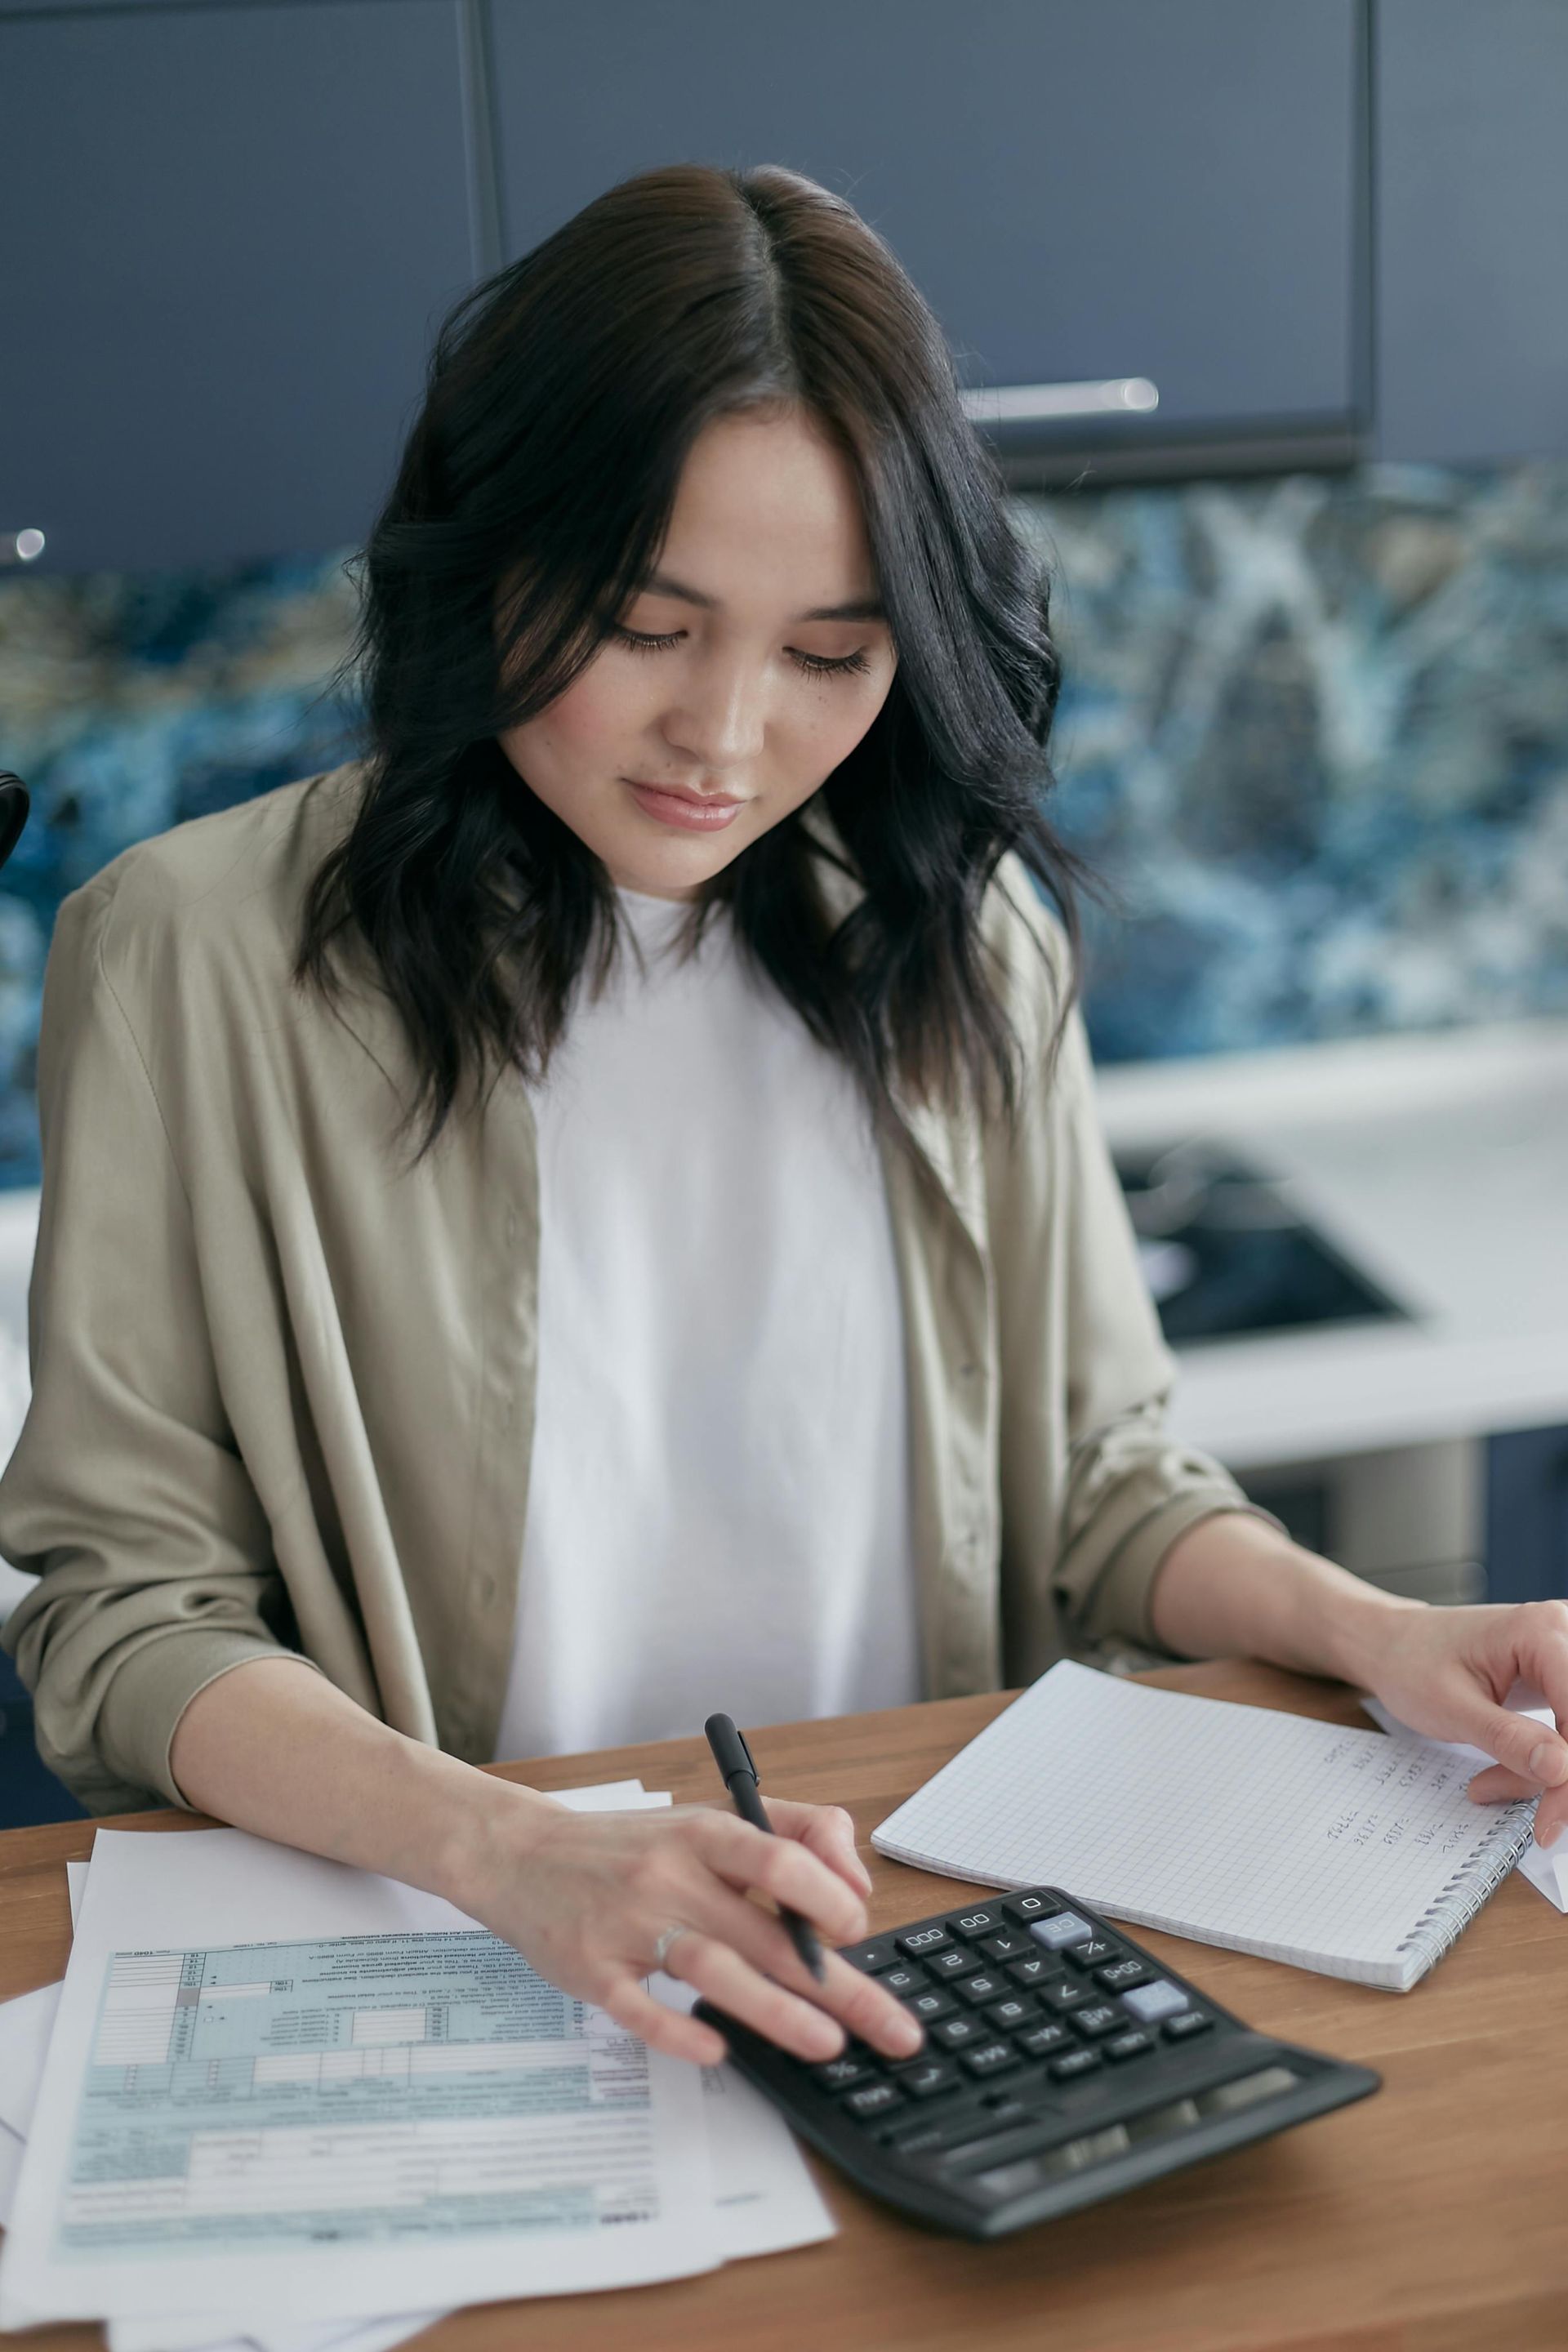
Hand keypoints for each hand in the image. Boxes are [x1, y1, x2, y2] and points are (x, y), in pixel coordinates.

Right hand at [453, 1785, 926, 2068]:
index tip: (859, 1932)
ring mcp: (628, 1924)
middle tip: (891, 2028)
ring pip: (711, 1969)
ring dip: (775, 2011)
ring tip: (827, 2045)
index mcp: (705, 1832)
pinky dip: (677, 2031)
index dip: (829, 1897)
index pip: (780, 1858)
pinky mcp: (591, 1970)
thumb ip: (795, 1833)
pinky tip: (716, 2051)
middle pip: (764, 1931)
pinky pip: (637, 2008)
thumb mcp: (710, 1818)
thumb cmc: (632, 1846)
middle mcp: (670, 1874)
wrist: (522, 1853)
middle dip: (838, 1985)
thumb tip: (856, 1887)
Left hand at [1355, 1597, 1567, 1846]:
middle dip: (1560, 1779)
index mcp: (1541, 1631)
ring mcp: (1563, 1659)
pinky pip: (1567, 1735)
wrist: (1392, 1647)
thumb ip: (1507, 1739)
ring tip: (1489, 1783)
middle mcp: (1562, 1636)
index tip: (1550, 1823)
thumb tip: (1564, 1769)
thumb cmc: (1411, 1663)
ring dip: (1545, 1775)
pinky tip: (1501, 1773)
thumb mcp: (1452, 1707)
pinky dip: (1541, 1764)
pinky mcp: (1560, 1683)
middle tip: (1535, 1818)